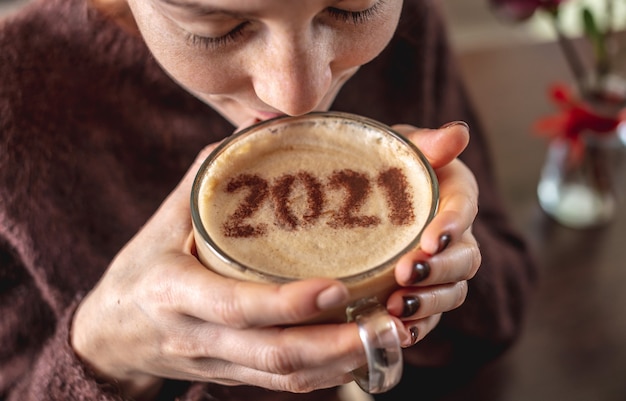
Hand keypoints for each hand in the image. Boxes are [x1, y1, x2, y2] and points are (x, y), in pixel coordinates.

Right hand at [71, 144, 363, 398]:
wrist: (112, 334)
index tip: (337, 287)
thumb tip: (262, 127)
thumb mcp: (164, 221)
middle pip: (272, 354)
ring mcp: (217, 362)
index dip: (287, 303)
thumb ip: (208, 175)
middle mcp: (197, 337)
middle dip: (332, 345)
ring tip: (385, 339)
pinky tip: (359, 354)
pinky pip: (281, 384)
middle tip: (383, 321)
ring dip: (338, 363)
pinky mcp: (232, 375)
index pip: (235, 305)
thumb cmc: (143, 267)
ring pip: (283, 377)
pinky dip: (324, 374)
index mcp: (176, 294)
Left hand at [387, 122, 480, 347]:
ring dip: (428, 302)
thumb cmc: (384, 163)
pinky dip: (418, 326)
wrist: (362, 193)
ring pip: (451, 291)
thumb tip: (458, 133)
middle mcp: (455, 234)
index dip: (451, 225)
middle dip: (438, 270)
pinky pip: (431, 315)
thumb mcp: (400, 146)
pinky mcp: (425, 292)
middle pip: (464, 258)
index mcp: (453, 193)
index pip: (463, 208)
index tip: (429, 239)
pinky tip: (397, 332)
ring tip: (396, 307)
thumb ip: (427, 142)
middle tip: (405, 274)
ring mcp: (442, 268)